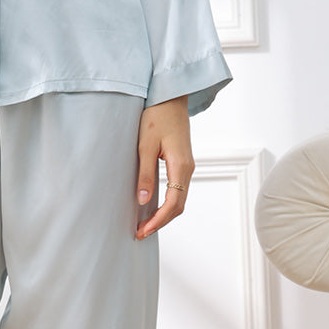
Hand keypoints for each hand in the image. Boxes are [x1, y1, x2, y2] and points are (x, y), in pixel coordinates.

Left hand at [134, 97, 192, 239]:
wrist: (169, 96)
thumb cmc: (156, 116)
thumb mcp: (145, 145)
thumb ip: (145, 174)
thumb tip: (143, 200)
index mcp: (181, 166)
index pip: (173, 204)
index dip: (158, 221)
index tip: (142, 230)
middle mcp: (188, 169)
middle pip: (178, 206)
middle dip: (160, 222)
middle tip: (140, 232)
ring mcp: (187, 166)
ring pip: (179, 199)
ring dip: (164, 214)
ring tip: (144, 223)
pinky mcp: (182, 162)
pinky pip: (178, 189)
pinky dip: (167, 203)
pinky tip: (153, 206)